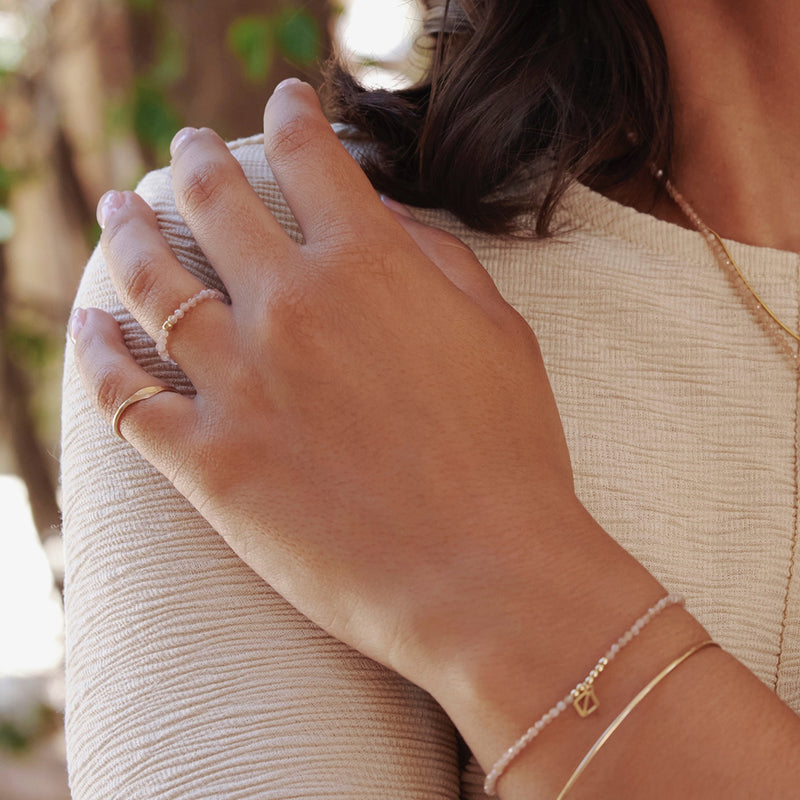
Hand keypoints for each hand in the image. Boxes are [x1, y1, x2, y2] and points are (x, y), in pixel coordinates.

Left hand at [71, 80, 628, 692]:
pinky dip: (98, 354)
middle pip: (217, 201)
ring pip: (154, 282)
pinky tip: (88, 323)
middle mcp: (292, 306)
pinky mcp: (208, 461)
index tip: (286, 100)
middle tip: (187, 144)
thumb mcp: (500, 334)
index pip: (314, 158)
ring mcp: (240, 382)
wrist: (484, 577)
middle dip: (198, 159)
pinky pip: (126, 395)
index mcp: (369, 266)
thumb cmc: (510, 455)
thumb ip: (437, 260)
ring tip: (116, 208)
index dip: (296, 116)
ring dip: (129, 234)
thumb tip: (381, 216)